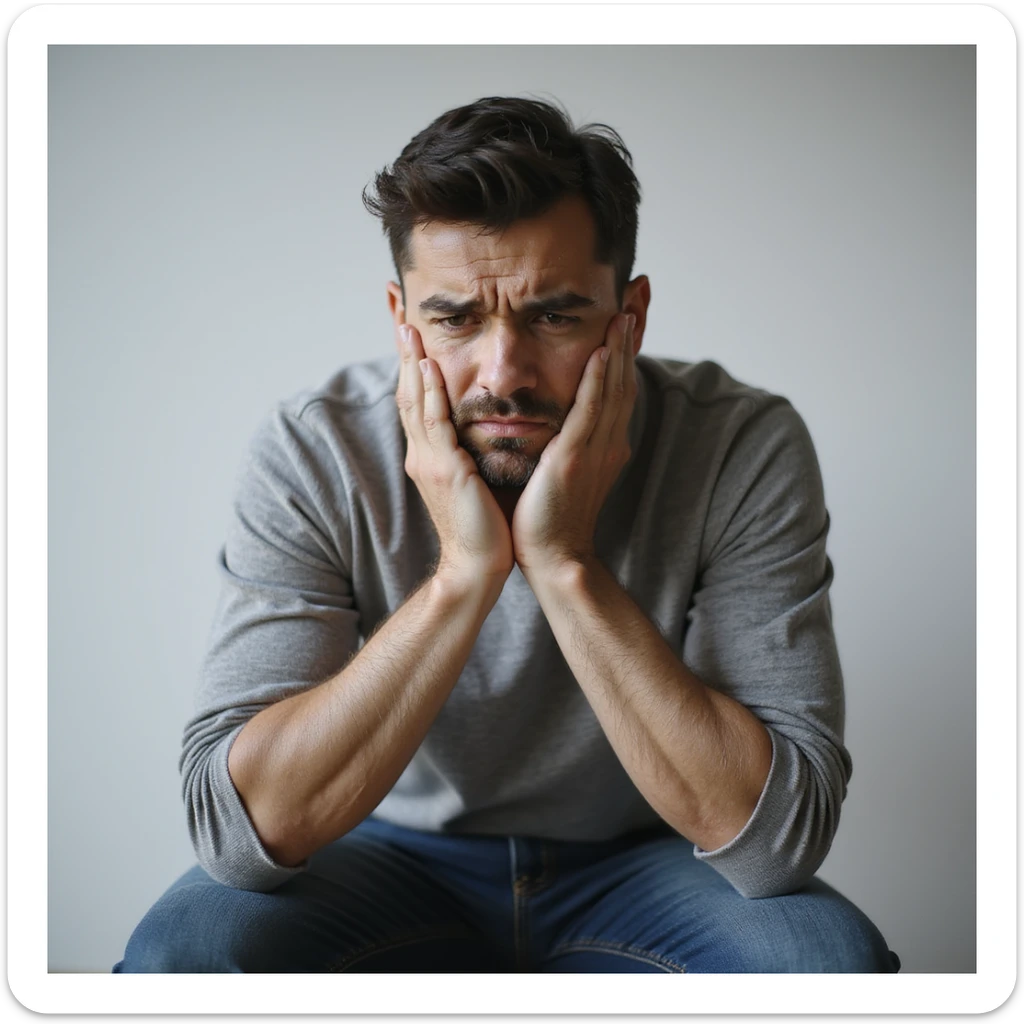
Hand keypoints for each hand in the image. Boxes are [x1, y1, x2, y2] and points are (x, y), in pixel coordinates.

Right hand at [395, 324, 514, 585]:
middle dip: (403, 352)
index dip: (412, 363)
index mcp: (430, 455)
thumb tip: (477, 427)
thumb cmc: (484, 526)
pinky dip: (430, 393)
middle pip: (407, 392)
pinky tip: (429, 368)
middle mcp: (423, 454)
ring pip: (415, 402)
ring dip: (412, 363)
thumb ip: (467, 451)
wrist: (480, 566)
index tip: (409, 328)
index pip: (417, 399)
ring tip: (407, 327)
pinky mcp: (445, 471)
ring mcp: (430, 462)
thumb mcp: (472, 479)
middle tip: (398, 311)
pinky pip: (435, 424)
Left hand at [512, 313, 636, 575]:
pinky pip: (591, 412)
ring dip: (620, 348)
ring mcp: (595, 450)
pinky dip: (600, 381)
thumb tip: (560, 421)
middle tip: (638, 295)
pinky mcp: (576, 459)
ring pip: (614, 389)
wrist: (552, 557)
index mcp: (604, 442)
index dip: (625, 347)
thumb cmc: (548, 518)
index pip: (618, 384)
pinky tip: (603, 353)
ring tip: (626, 310)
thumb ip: (567, 440)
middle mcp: (608, 441)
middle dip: (631, 336)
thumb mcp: (563, 470)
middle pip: (624, 377)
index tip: (628, 312)